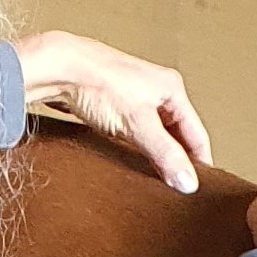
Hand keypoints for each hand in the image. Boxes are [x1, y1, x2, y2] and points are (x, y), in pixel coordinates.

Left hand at [14, 31, 211, 192]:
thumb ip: (165, 154)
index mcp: (171, 88)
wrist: (57, 68)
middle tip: (173, 186)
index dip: (199, 161)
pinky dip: (132, 148)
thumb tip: (186, 180)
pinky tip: (126, 160)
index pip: (196, 133)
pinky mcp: (110, 106)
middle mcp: (155, 90)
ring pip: (152, 134)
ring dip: (152, 154)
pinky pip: (130, 133)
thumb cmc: (98, 81)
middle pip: (176, 135)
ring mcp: (132, 97)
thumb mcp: (138, 124)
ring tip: (151, 176)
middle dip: (175, 159)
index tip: (196, 187)